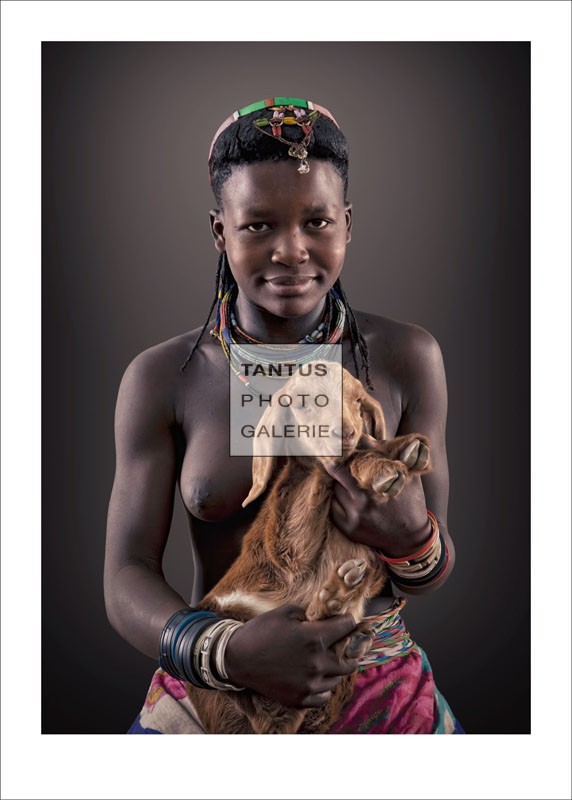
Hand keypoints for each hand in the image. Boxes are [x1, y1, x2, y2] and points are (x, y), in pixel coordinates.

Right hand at [224, 604, 358, 706]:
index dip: (348, 621)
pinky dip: (323, 687)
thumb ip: (309, 614)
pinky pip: (324, 696)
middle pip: (349, 659)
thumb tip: (323, 618)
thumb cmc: (260, 632)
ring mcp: (309, 684)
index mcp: (315, 638)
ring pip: (337, 678)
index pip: (347, 627)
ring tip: (323, 661)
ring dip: (334, 668)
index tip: (345, 621)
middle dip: (346, 648)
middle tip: (339, 644)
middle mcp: (317, 663)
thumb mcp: (285, 612)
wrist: (236, 659)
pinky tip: (315, 678)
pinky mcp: (300, 699)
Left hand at [322, 436, 431, 558]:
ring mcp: (353, 517)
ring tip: (339, 474)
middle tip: (326, 452)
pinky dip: (335, 497)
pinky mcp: (347, 528)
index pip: (350, 462)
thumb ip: (385, 455)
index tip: (332, 440)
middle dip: (333, 463)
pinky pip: (333, 506)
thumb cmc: (410, 502)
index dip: (340, 451)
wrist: (410, 539)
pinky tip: (343, 493)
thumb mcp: (406, 476)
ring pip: (334, 490)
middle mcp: (363, 502)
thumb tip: (364, 435)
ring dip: (335, 481)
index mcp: (377, 486)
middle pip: (337, 475)